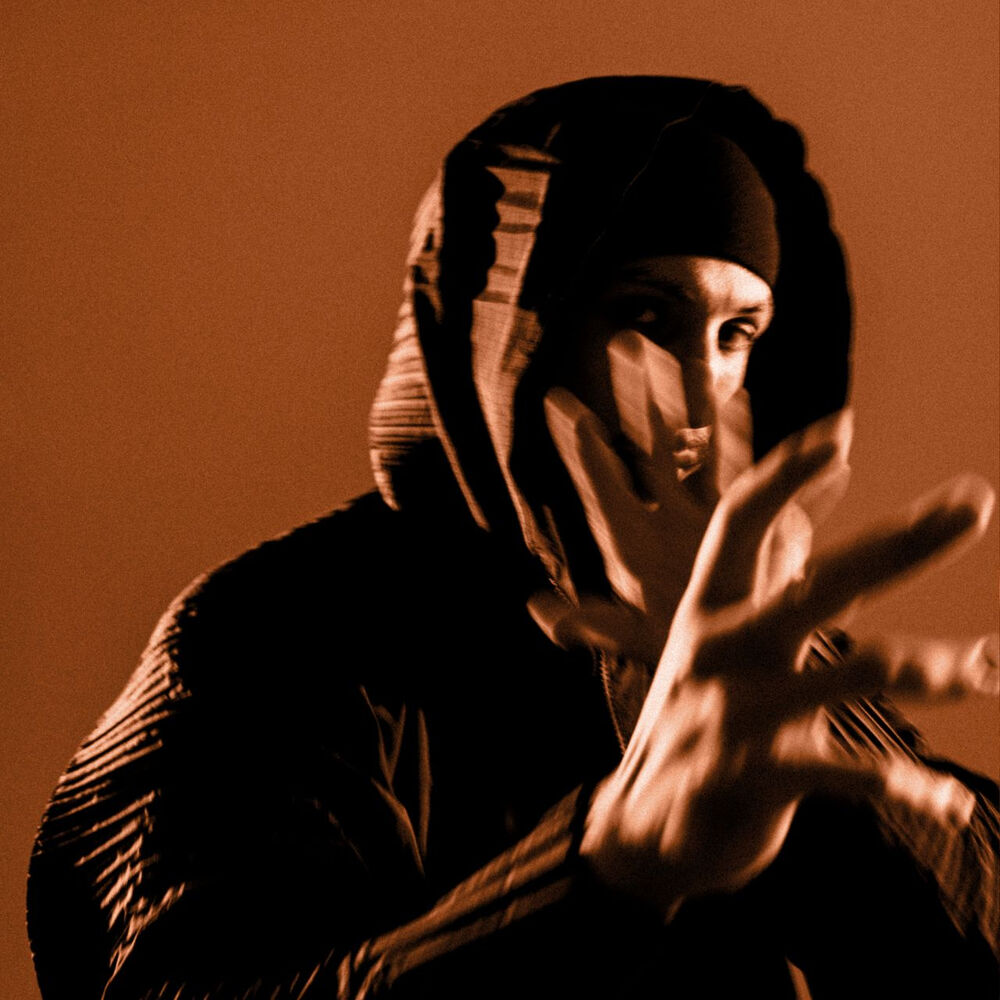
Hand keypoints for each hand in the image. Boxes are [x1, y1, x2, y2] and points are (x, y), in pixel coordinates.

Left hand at [533, 331, 844, 661]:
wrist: (735, 654)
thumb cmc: (675, 645)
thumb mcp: (631, 639)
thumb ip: (591, 626)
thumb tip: (539, 610)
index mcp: (630, 539)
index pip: (601, 481)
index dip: (581, 445)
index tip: (559, 403)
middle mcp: (665, 514)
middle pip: (649, 445)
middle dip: (639, 396)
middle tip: (623, 341)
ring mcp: (705, 509)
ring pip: (699, 444)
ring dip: (692, 401)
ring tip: (682, 355)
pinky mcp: (747, 515)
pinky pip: (745, 469)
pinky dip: (746, 440)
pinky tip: (743, 402)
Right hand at [575, 411, 995, 913]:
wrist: (643, 829)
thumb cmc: (700, 722)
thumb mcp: (718, 647)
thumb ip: (775, 583)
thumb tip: (825, 516)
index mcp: (706, 609)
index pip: (739, 524)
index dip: (785, 474)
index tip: (842, 431)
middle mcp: (719, 650)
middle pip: (814, 586)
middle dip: (897, 545)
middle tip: (973, 504)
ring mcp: (734, 715)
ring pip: (846, 676)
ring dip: (923, 669)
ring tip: (982, 669)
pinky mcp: (754, 780)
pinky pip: (848, 777)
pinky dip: (907, 788)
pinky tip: (951, 802)